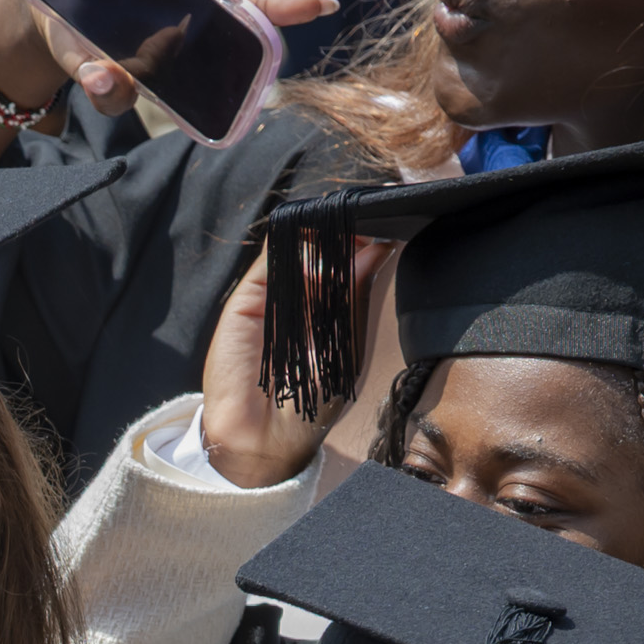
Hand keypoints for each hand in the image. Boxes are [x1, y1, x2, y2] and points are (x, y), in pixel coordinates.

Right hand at [197, 237, 394, 487]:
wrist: (264, 437)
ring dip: (325, 227)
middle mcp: (307, 298)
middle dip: (351, 226)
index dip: (370, 237)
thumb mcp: (343, 345)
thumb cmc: (310, 403)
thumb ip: (353, 296)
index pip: (354, 261)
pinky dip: (292, 238)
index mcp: (335, 309)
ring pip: (301, 245)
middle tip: (375, 207)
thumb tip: (378, 248)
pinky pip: (272, 258)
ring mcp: (277, 295)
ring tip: (350, 213)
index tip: (394, 215)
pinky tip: (314, 228)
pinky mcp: (249, 299)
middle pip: (329, 247)